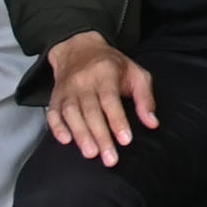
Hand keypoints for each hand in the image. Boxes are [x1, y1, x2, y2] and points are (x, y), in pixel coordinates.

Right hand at [45, 34, 156, 165]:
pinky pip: (53, 113)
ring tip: (91, 154)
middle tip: (110, 158)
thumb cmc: (112, 65)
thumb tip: (152, 123)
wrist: (79, 48)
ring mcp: (67, 89)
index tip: (125, 140)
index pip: (110, 100)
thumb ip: (145, 98)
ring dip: (81, 135)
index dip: (117, 121)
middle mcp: (83, 81)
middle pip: (91, 111)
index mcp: (105, 73)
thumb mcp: (135, 73)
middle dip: (101, 136)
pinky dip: (57, 128)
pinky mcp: (55, 96)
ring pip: (71, 114)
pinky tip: (66, 141)